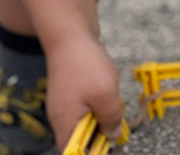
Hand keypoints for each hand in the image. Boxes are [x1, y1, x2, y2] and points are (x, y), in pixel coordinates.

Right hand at [45, 35, 124, 151]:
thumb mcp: (106, 95)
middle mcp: (62, 120)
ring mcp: (65, 106)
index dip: (95, 152)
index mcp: (66, 126)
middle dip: (102, 133)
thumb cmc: (86, 65)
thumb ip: (111, 119)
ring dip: (102, 116)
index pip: (77, 153)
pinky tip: (106, 89)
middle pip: (82, 140)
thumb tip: (114, 135)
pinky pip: (86, 107)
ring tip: (111, 99)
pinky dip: (98, 103)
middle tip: (117, 119)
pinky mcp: (70, 94)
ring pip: (86, 122)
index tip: (111, 142)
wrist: (70, 36)